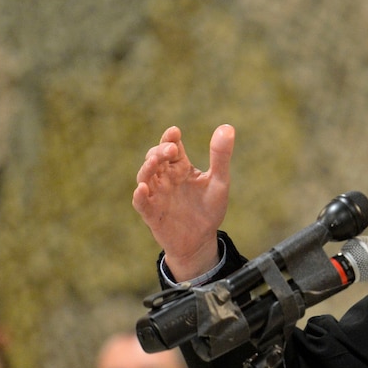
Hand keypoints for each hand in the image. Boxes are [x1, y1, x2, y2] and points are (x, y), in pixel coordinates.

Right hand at [133, 124, 234, 280]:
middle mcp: (165, 178)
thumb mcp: (219, 182)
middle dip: (160, 151)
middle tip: (171, 149)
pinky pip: (141, 203)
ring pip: (145, 177)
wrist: (201, 240)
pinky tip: (143, 189)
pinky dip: (140, 196)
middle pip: (155, 158)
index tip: (175, 132)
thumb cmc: (208, 209)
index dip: (170, 138)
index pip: (171, 147)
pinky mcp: (152, 214)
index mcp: (180, 168)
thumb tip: (227, 127)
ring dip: (147, 167)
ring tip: (155, 161)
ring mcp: (157, 195)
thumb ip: (221, 156)